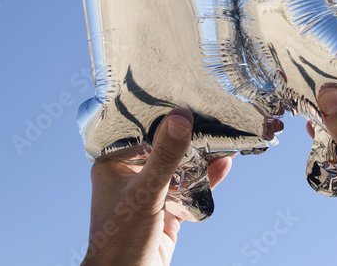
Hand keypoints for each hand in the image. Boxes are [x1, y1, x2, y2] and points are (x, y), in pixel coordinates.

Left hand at [81, 108, 231, 265]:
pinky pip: (190, 187)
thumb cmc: (120, 240)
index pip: (139, 129)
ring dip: (201, 155)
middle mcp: (131, 174)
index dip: (163, 113)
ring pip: (180, 166)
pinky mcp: (168, 209)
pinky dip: (206, 178)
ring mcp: (151, 192)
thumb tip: (180, 117)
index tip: (187, 96)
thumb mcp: (145, 193)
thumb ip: (164, 157)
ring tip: (223, 138)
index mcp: (114, 164)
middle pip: (164, 146)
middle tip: (212, 116)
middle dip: (188, 134)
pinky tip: (222, 165)